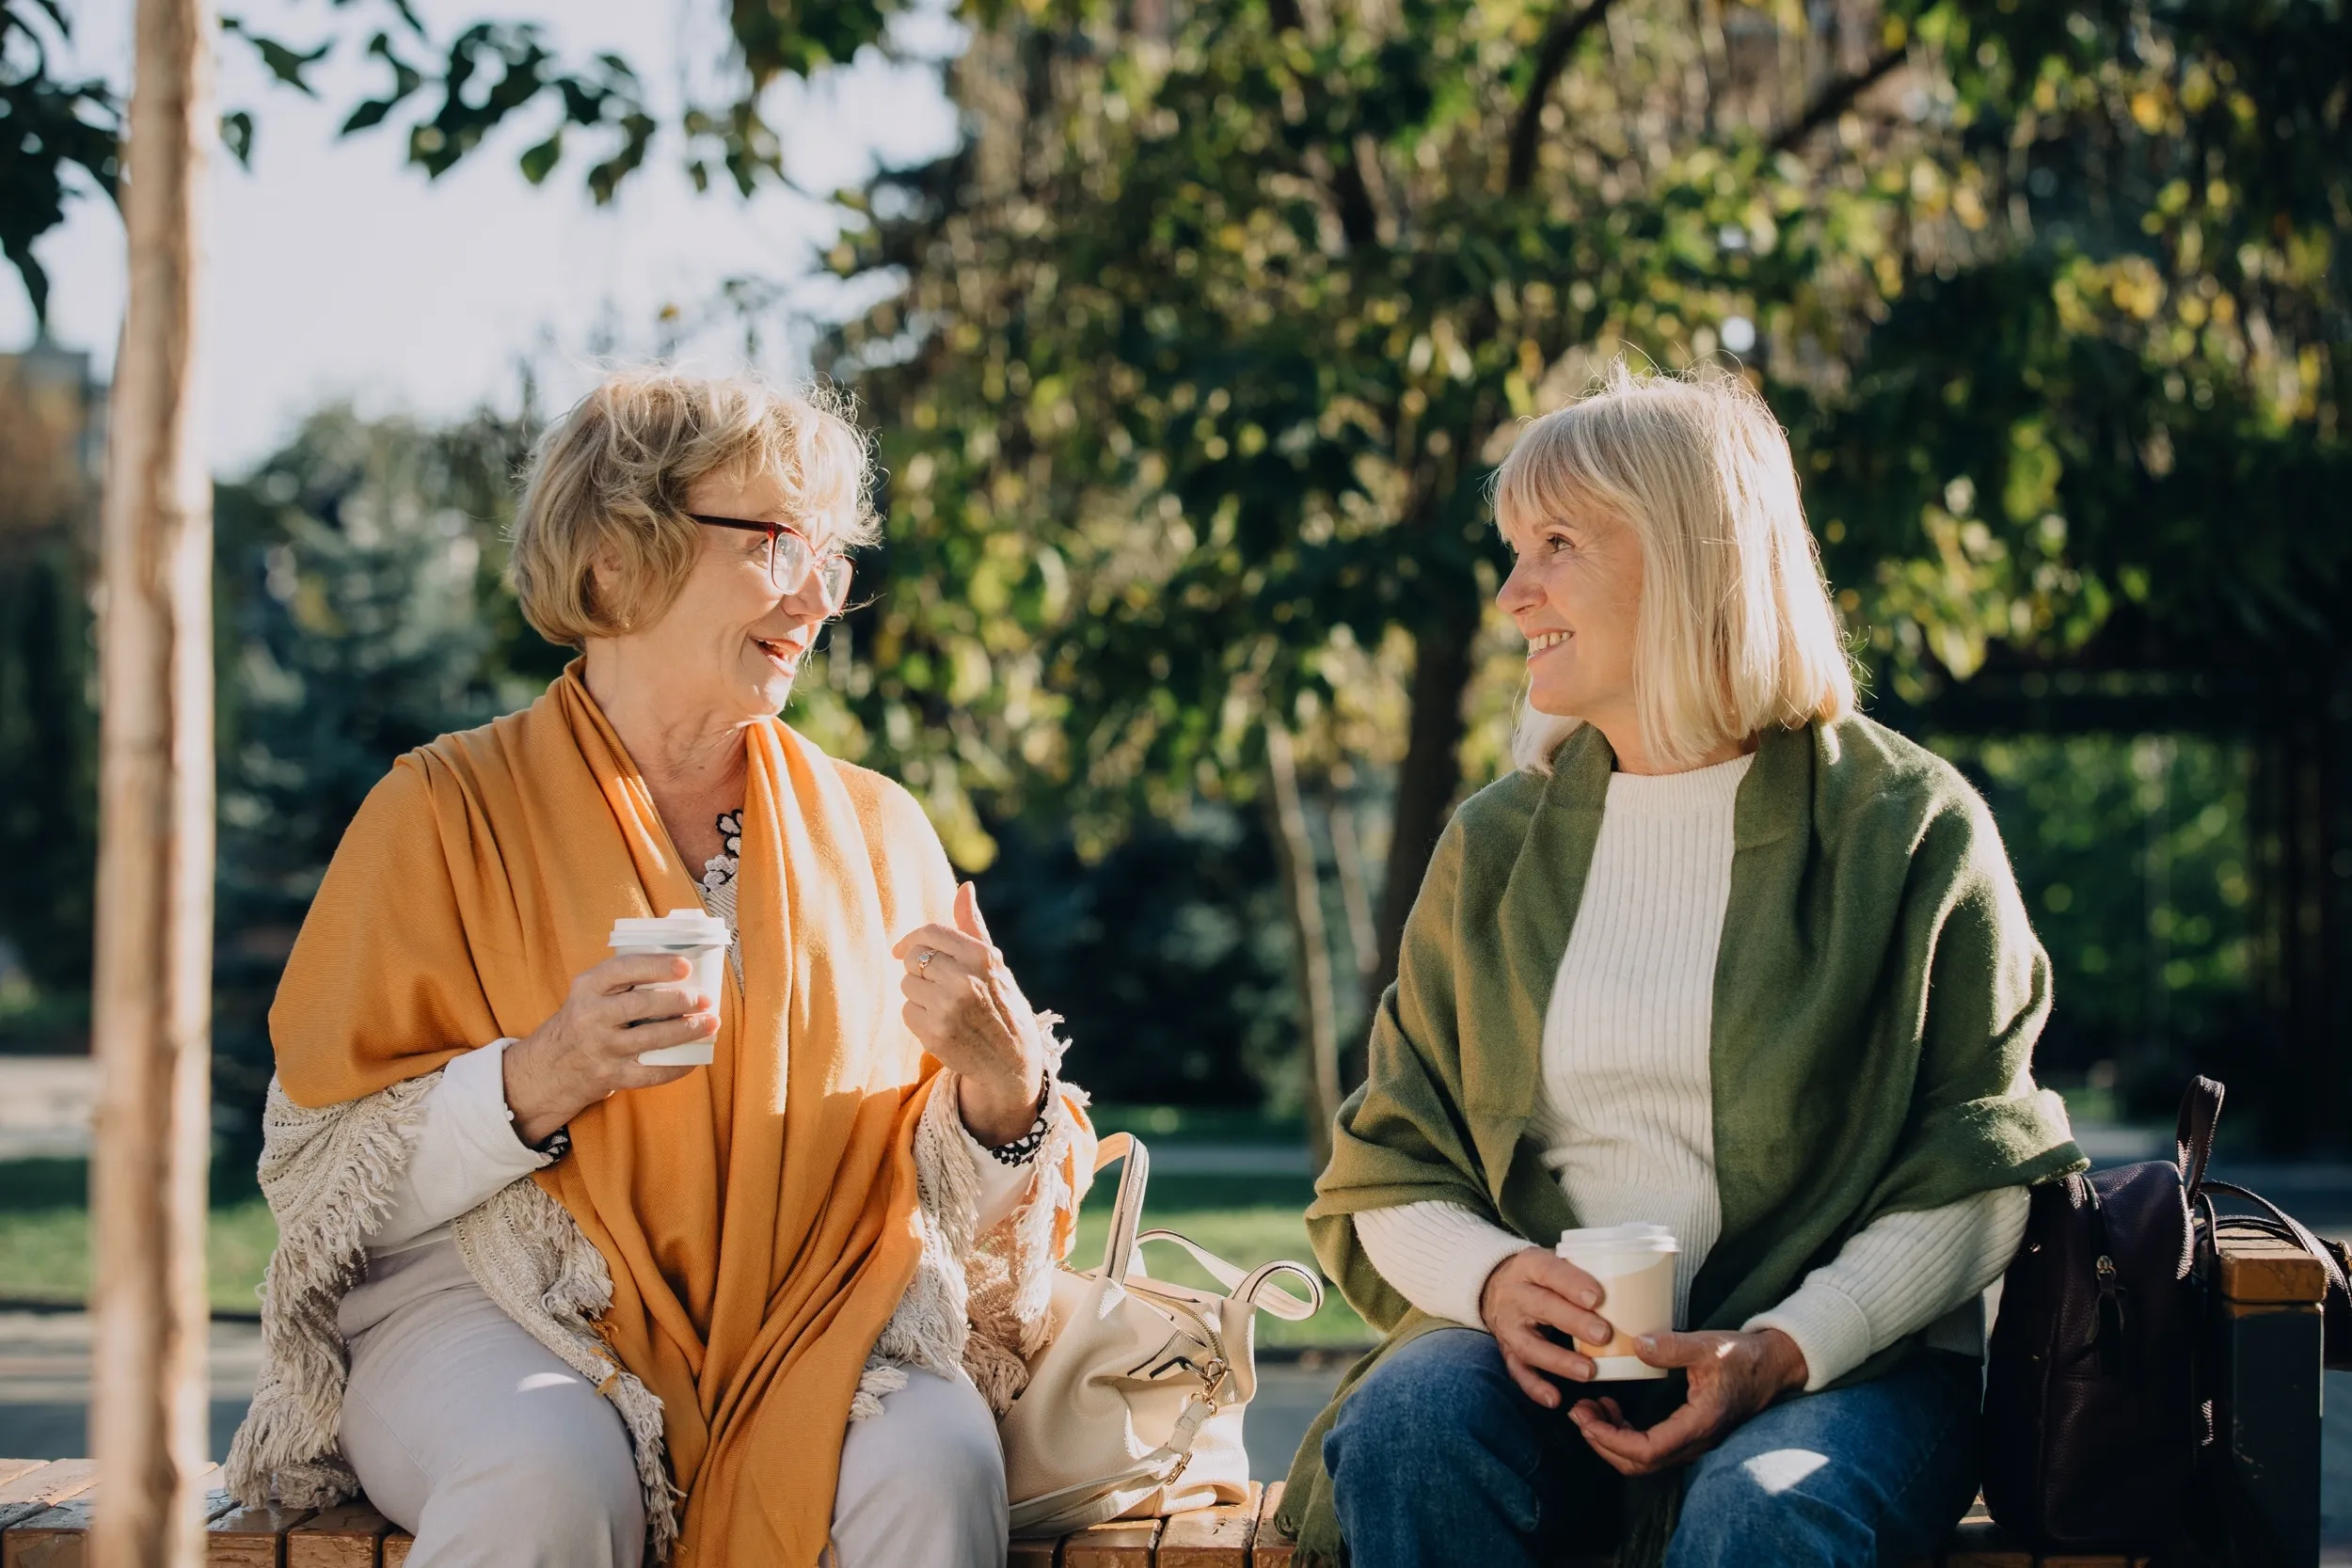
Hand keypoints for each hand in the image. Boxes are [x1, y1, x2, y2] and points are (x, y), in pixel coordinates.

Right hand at [502, 954, 715, 1144]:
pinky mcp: (611, 1076)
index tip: (686, 966)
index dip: (657, 966)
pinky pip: (652, 1073)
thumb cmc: (584, 1019)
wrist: (551, 1066)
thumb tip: (681, 969)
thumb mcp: (589, 992)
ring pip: (652, 1039)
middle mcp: (591, 1016)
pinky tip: (695, 1056)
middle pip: (642, 1005)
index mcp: (587, 987)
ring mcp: (601, 1049)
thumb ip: (623, 979)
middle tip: (705, 999)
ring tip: (711, 1023)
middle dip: (680, 1001)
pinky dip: (678, 1066)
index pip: (623, 969)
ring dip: (687, 1031)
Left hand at [892, 882, 1044, 1144]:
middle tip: (939, 985)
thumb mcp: (995, 964)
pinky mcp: (935, 1034)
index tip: (902, 950)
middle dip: (919, 970)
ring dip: (919, 994)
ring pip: (907, 985)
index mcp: (982, 957)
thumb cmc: (1003, 1004)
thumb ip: (973, 926)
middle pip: (913, 959)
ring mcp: (949, 1008)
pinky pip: (906, 1012)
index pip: (930, 933)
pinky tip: (940, 1024)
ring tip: (944, 1006)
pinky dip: (918, 1017)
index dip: (911, 939)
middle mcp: (965, 980)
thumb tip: (964, 887)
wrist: (1012, 1062)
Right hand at [1477, 1248, 1619, 1407]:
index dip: (1572, 1283)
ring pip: (1530, 1345)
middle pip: (1542, 1306)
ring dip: (1559, 1361)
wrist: (1494, 1286)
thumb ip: (1583, 1273)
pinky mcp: (1507, 1350)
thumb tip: (1636, 1289)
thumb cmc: (1540, 1276)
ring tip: (1589, 1372)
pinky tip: (1555, 1399)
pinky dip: (1535, 1386)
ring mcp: (1510, 1326)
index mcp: (1530, 1266)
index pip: (1550, 1270)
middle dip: (1573, 1322)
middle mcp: (1516, 1295)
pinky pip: (1518, 1371)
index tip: (1598, 1297)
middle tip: (1604, 1334)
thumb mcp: (1554, 1261)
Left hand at [1569, 1328, 1809, 1475]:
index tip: (1586, 1419)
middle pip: (1639, 1463)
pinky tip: (1612, 1407)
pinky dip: (1624, 1433)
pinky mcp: (1687, 1433)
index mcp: (1699, 1423)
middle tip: (1578, 1413)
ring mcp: (1692, 1440)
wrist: (1772, 1365)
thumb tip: (1637, 1344)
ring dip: (1611, 1439)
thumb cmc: (1743, 1356)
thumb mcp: (1709, 1345)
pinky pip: (1650, 1446)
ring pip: (1643, 1459)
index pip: (1647, 1450)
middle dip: (1602, 1442)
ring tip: (1589, 1409)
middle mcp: (1695, 1440)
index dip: (1611, 1440)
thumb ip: (1672, 1346)